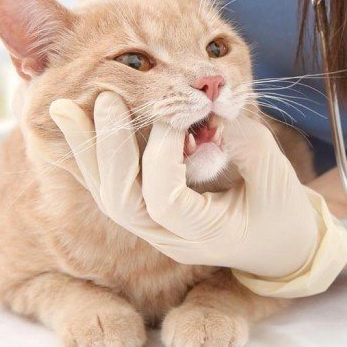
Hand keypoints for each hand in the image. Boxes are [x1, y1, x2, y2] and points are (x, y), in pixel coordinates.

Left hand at [50, 92, 346, 296]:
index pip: (165, 199)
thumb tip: (213, 102)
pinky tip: (72, 127)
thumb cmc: (281, 209)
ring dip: (87, 151)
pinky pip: (110, 189)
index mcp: (205, 235)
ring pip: (108, 195)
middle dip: (110, 149)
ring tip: (65, 107)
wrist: (279, 246)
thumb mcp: (276, 177)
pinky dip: (90, 158)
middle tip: (105, 100)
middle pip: (122, 200)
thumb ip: (246, 143)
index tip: (178, 115)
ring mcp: (154, 230)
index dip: (164, 154)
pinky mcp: (148, 214)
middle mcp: (170, 238)